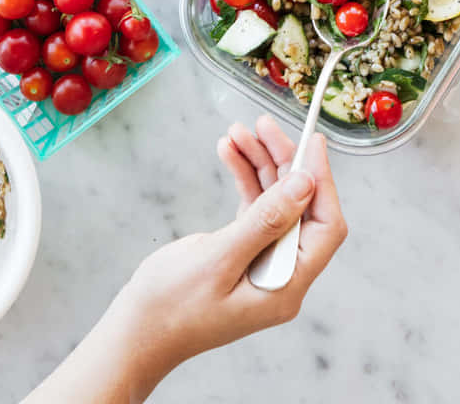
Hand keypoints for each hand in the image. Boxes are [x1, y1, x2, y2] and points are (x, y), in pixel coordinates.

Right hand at [124, 117, 347, 374]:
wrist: (135, 334)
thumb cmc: (171, 307)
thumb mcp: (219, 259)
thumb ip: (265, 221)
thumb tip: (305, 184)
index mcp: (286, 285)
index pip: (324, 227)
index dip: (321, 181)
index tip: (311, 141)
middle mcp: (281, 275)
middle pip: (299, 208)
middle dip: (284, 163)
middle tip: (262, 125)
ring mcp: (261, 265)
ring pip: (274, 203)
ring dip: (259, 165)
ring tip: (237, 132)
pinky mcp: (241, 255)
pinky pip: (252, 210)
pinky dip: (243, 180)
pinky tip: (229, 153)